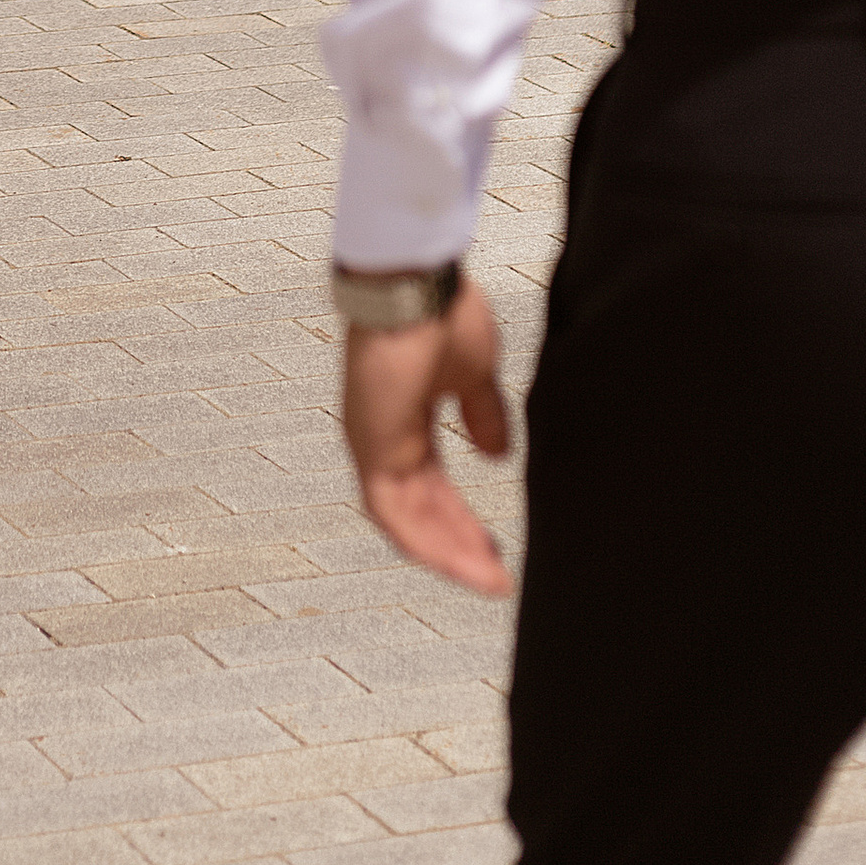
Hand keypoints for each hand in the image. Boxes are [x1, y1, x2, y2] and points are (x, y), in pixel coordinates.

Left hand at [341, 277, 514, 595]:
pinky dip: (426, 542)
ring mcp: (372, 442)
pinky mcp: (369, 447)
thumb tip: (496, 454)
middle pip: (419, 508)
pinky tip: (462, 563)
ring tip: (488, 580)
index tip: (494, 549)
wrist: (417, 284)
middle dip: (458, 543)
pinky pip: (391, 513)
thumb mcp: (474, 375)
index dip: (461, 520)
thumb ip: (482, 415)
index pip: (431, 484)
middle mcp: (384, 436)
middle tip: (494, 575)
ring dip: (447, 552)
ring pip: (405, 519)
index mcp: (406, 419)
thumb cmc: (441, 312)